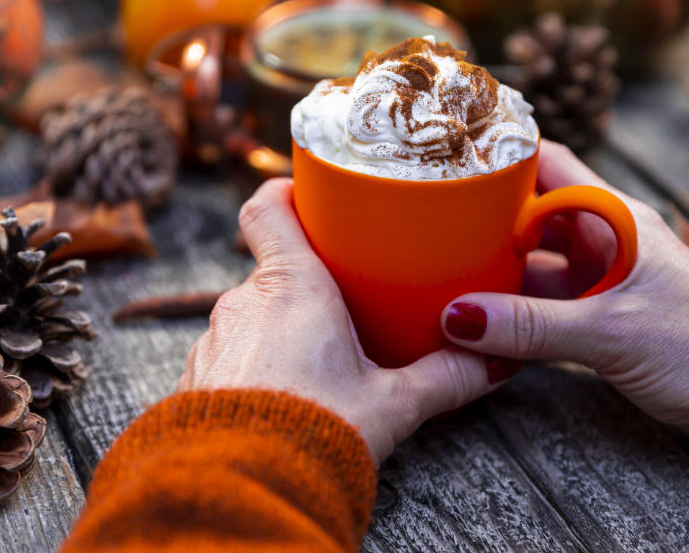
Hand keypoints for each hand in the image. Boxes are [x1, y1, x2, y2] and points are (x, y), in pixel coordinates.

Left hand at [179, 178, 512, 464]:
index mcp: (292, 287)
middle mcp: (243, 304)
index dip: (285, 193)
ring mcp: (214, 342)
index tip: (311, 198)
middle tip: (349, 304)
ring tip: (321, 362)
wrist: (241, 495)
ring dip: (283, 328)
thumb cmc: (312, 435)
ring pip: (253, 316)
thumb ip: (444, 377)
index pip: (267, 209)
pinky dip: (258, 364)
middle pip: (273, 268)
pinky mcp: (196, 382)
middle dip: (309, 282)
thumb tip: (491, 361)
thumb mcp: (392, 404)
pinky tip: (287, 397)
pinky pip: (232, 355)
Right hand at [440, 140, 688, 447]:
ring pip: (535, 259)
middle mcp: (607, 238)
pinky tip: (480, 316)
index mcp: (617, 219)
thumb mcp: (608, 333)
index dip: (502, 161)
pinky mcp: (600, 311)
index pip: (550, 166)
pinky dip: (514, 305)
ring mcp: (602, 275)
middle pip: (533, 213)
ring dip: (497, 268)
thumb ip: (530, 326)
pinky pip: (545, 297)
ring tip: (444, 272)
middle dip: (486, 220)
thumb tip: (459, 318)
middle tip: (432, 226)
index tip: (451, 166)